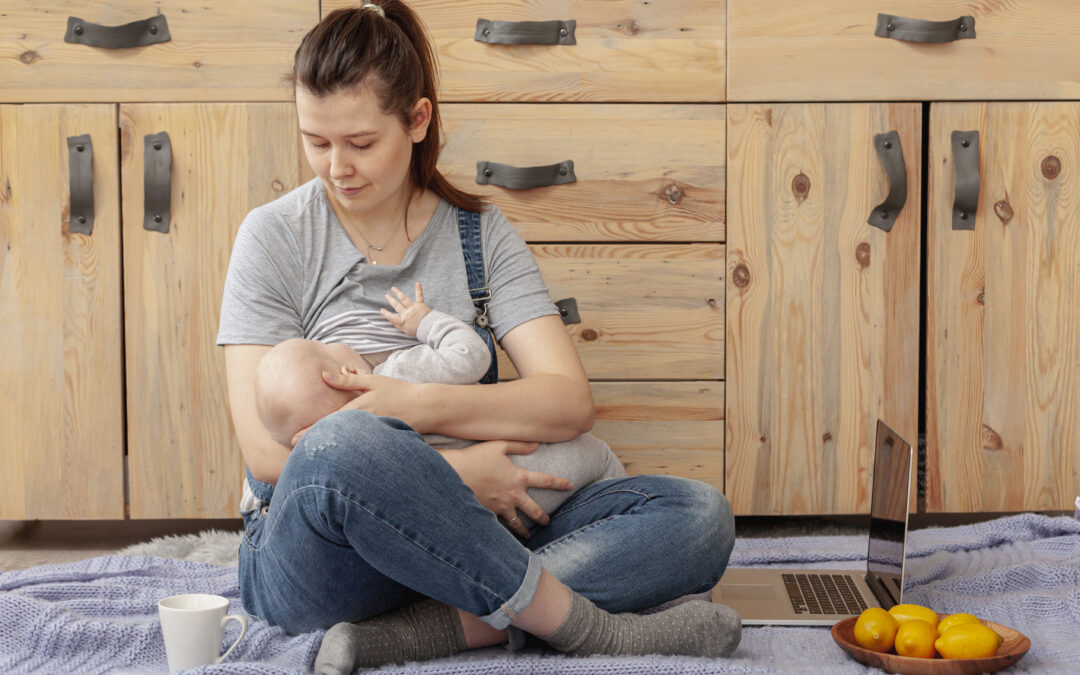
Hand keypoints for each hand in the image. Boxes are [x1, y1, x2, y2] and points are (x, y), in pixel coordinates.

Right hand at [381, 283, 429, 336]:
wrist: (429, 329)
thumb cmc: (418, 331)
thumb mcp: (406, 332)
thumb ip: (398, 326)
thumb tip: (391, 322)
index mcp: (402, 321)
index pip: (391, 317)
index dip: (386, 314)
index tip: (381, 310)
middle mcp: (406, 313)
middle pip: (397, 306)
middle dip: (391, 300)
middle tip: (387, 295)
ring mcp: (413, 308)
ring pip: (404, 299)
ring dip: (398, 293)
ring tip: (393, 288)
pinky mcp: (421, 304)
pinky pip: (419, 296)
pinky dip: (418, 289)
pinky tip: (417, 283)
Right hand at [440, 440, 572, 538]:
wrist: (453, 473)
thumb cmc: (476, 457)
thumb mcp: (499, 445)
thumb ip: (520, 445)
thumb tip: (537, 444)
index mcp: (519, 478)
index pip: (546, 481)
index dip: (560, 483)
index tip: (570, 486)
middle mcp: (513, 495)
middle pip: (535, 511)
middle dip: (543, 518)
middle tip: (547, 522)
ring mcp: (501, 507)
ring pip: (518, 524)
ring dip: (525, 531)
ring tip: (529, 536)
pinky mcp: (488, 513)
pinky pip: (500, 525)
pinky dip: (504, 531)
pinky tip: (505, 537)